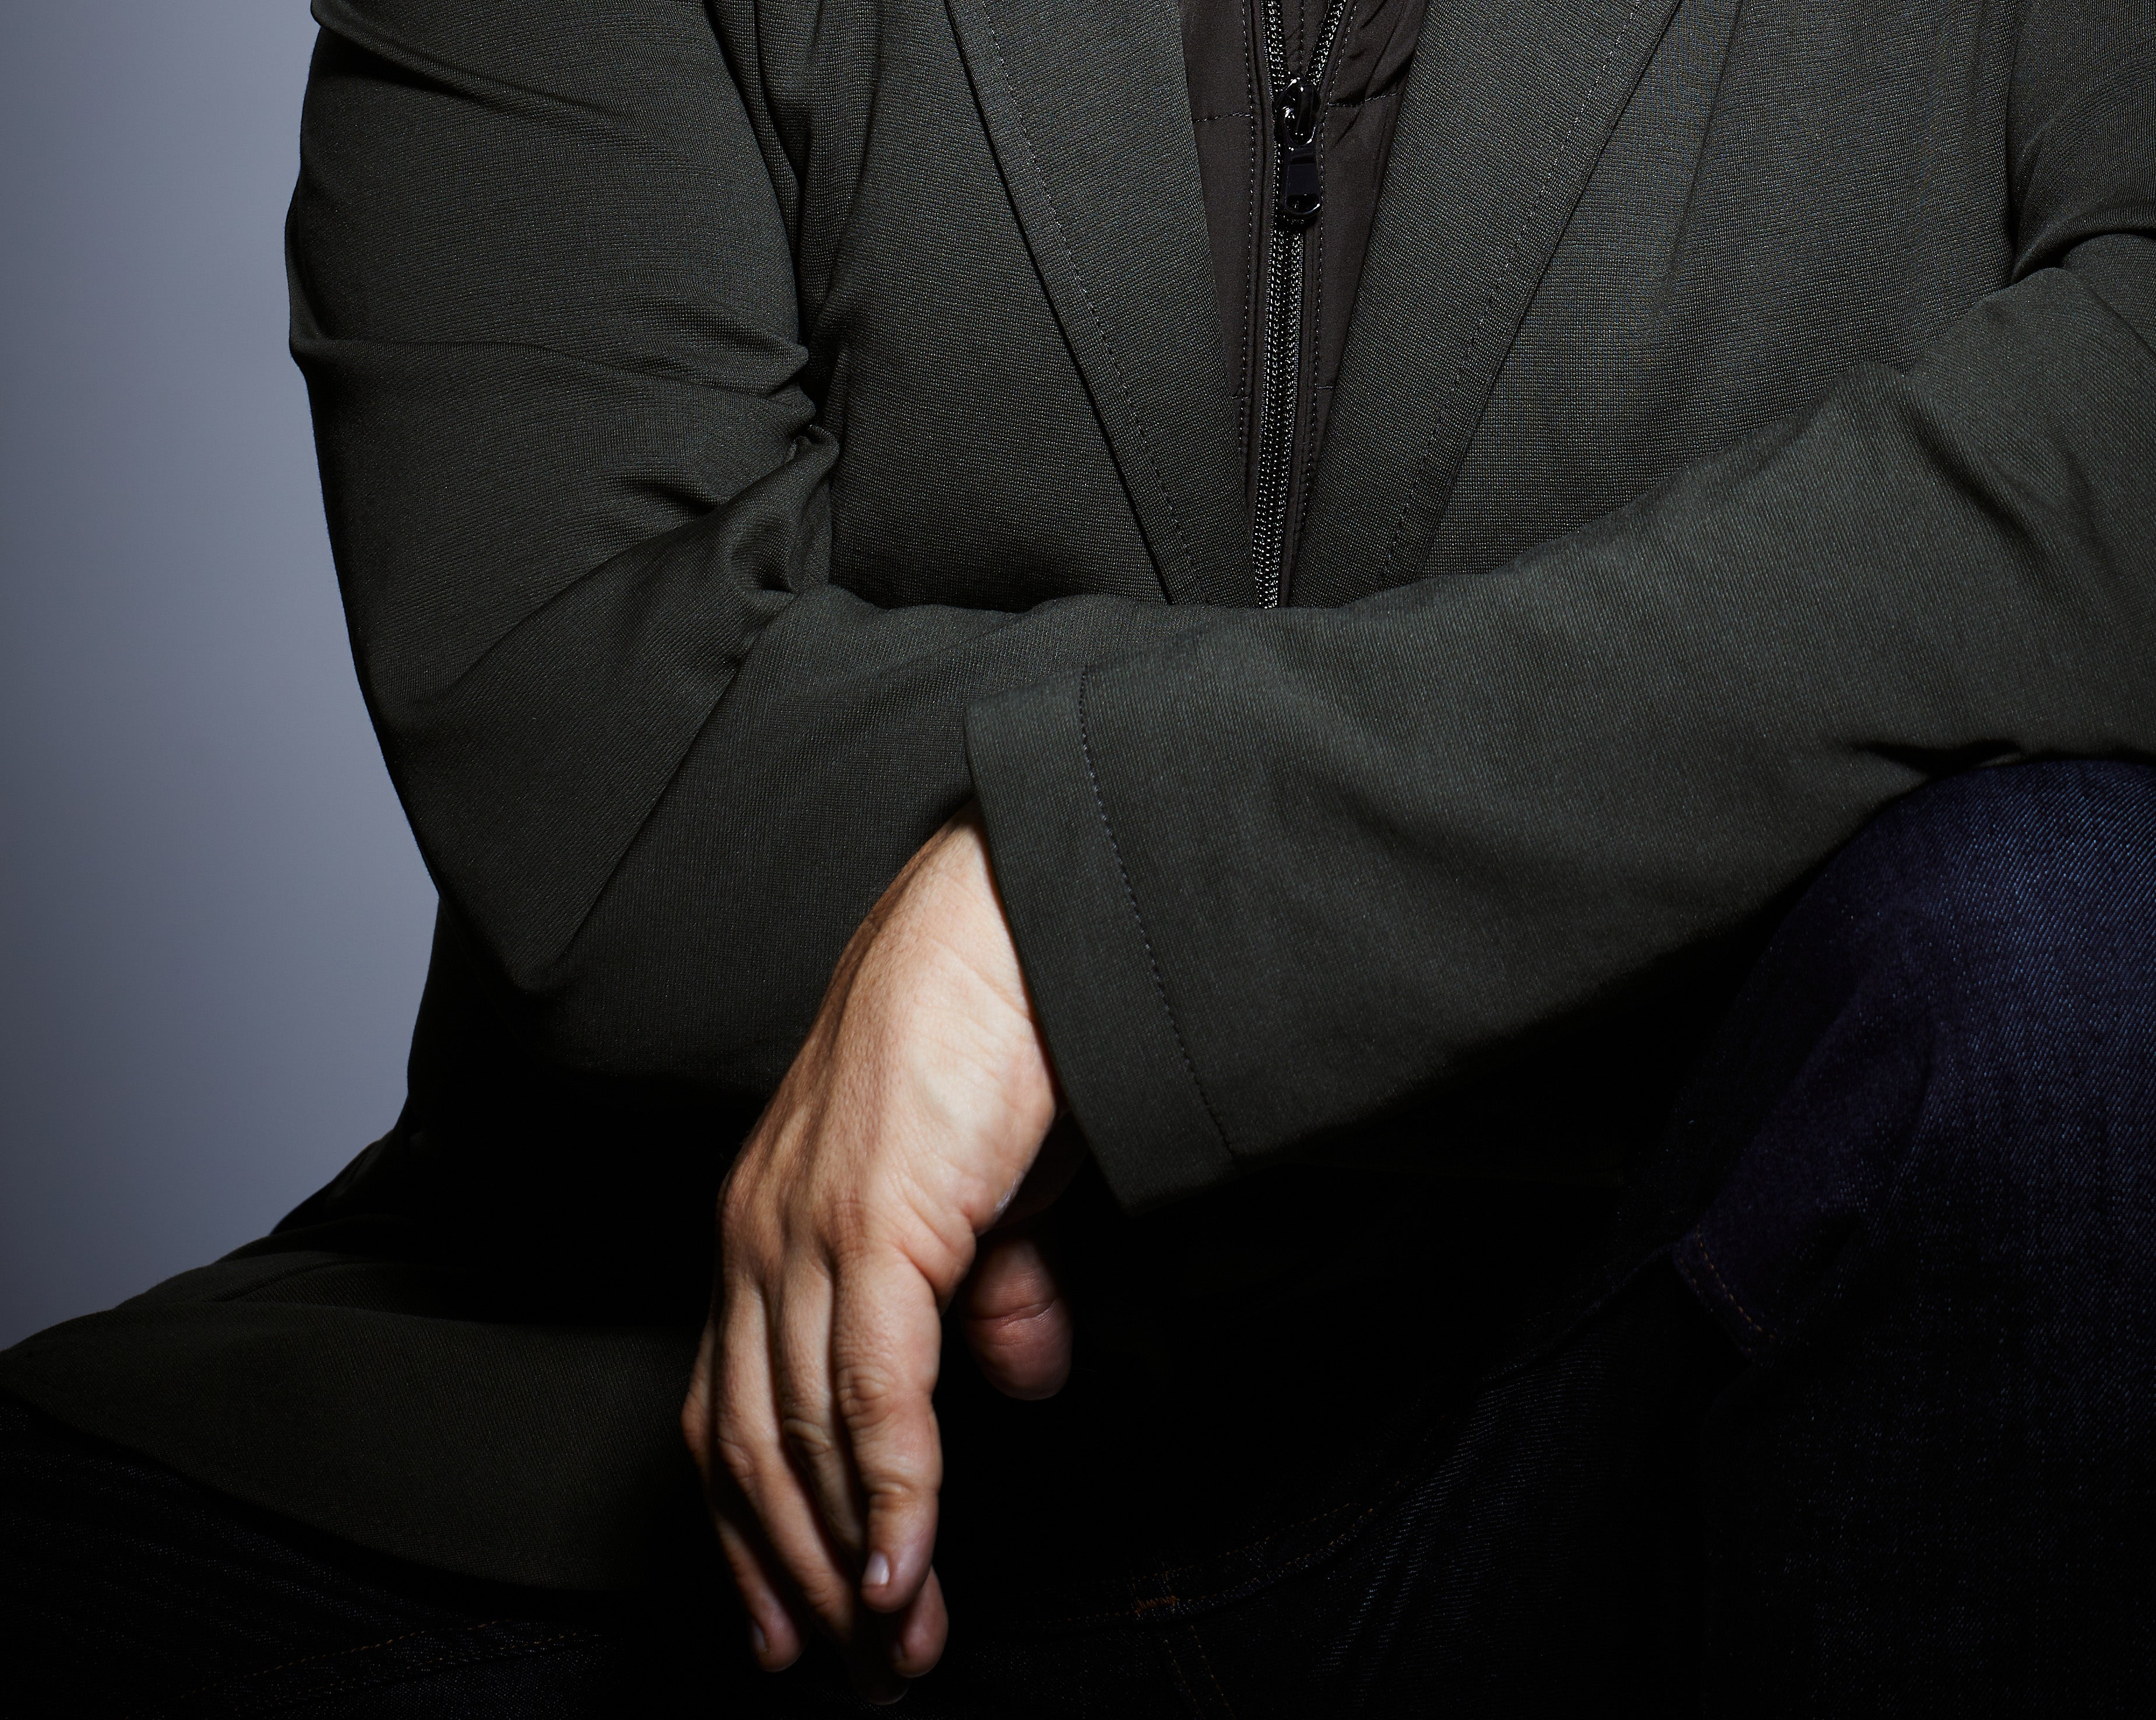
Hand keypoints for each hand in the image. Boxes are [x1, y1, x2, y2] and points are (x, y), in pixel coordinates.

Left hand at [682, 814, 1071, 1691]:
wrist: (1013, 915)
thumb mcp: (990, 1187)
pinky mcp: (870, 1220)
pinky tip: (907, 1564)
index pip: (730, 1411)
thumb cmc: (999, 1029)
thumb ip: (990, 1284)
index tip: (793, 1627)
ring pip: (801, 1438)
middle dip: (803, 1578)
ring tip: (893, 1645)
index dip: (754, 1533)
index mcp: (767, 1223)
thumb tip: (1021, 1378)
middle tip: (862, 1670)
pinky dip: (889, 1491)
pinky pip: (868, 1390)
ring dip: (848, 1560)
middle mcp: (757, 1233)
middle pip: (753, 1449)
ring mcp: (802, 1226)